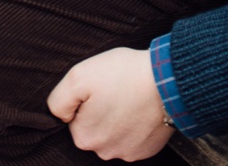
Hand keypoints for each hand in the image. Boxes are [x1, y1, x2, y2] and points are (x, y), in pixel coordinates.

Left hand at [47, 48, 174, 161]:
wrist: (169, 80)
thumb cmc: (126, 74)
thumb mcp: (80, 74)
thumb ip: (58, 99)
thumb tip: (58, 115)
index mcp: (84, 137)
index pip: (76, 119)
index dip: (87, 100)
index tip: (101, 88)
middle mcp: (103, 151)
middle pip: (95, 128)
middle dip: (102, 111)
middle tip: (116, 91)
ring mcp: (126, 152)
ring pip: (114, 134)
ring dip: (119, 119)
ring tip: (131, 98)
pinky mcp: (146, 150)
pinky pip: (134, 138)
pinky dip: (136, 125)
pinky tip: (141, 109)